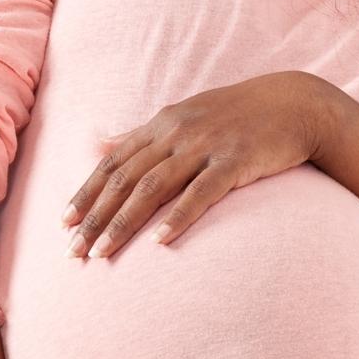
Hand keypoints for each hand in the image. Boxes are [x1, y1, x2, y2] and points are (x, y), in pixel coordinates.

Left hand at [62, 73, 333, 258]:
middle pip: (125, 180)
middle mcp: (177, 133)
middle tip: (74, 251)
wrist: (295, 104)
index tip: (63, 223)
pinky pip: (201, 193)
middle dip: (95, 216)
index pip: (113, 162)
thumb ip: (141, 133)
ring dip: (123, 223)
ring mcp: (205, 146)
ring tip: (102, 253)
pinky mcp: (235, 161)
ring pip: (153, 188)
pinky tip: (160, 243)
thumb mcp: (185, 116)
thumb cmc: (237, 115)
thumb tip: (100, 143)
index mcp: (162, 124)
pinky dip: (179, 217)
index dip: (87, 192)